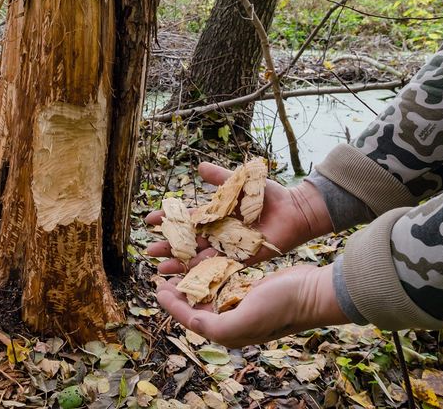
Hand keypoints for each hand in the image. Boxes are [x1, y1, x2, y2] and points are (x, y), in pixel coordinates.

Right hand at [145, 162, 332, 273]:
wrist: (294, 209)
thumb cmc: (270, 195)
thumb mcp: (240, 183)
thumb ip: (220, 177)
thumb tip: (198, 167)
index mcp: (217, 214)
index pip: (187, 218)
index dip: (169, 220)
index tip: (150, 221)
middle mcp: (219, 232)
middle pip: (188, 242)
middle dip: (168, 247)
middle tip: (148, 251)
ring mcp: (229, 246)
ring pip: (199, 257)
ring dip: (180, 264)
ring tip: (160, 271)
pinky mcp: (242, 257)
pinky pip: (220, 266)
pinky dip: (204, 271)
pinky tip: (188, 276)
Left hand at [156, 264, 349, 347]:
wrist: (312, 293)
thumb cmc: (280, 307)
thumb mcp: (245, 320)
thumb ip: (215, 325)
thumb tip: (191, 321)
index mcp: (229, 332)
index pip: (191, 319)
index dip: (172, 306)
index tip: (158, 288)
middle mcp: (232, 320)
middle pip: (196, 307)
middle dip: (178, 294)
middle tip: (162, 278)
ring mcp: (241, 305)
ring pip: (208, 294)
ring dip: (192, 282)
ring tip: (178, 269)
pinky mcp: (249, 290)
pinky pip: (222, 283)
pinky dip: (209, 274)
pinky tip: (202, 262)